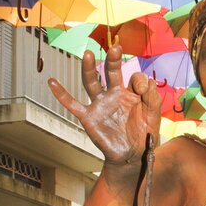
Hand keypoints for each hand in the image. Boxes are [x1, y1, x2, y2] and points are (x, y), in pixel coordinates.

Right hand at [48, 45, 160, 165]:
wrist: (132, 157)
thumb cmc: (143, 135)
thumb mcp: (153, 116)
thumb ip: (153, 98)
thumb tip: (146, 81)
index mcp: (131, 94)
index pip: (134, 78)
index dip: (139, 81)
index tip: (142, 90)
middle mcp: (114, 95)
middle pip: (111, 72)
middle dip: (113, 60)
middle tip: (115, 48)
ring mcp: (100, 105)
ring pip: (91, 83)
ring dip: (89, 69)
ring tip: (89, 54)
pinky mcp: (89, 118)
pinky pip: (73, 105)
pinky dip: (61, 94)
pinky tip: (52, 82)